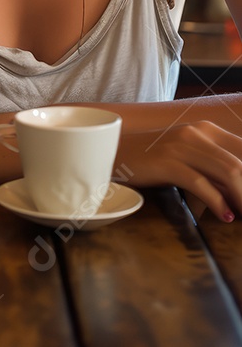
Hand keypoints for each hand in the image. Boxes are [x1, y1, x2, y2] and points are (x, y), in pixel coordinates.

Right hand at [118, 120, 241, 220]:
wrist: (115, 154)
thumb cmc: (155, 162)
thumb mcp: (189, 159)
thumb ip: (214, 170)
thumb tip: (239, 192)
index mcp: (207, 129)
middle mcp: (198, 132)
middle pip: (240, 163)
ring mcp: (182, 145)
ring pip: (228, 171)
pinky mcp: (168, 161)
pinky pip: (201, 183)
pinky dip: (219, 203)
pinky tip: (227, 217)